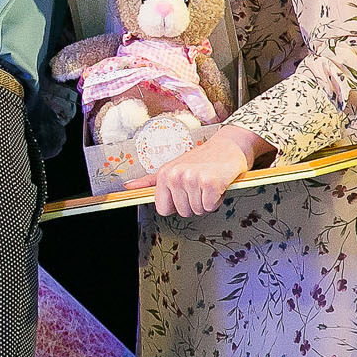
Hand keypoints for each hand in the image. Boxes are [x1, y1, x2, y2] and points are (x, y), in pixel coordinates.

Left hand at [123, 127, 268, 217]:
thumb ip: (150, 180)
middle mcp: (176, 175)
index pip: (163, 209)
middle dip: (195, 202)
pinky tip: (218, 184)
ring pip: (198, 210)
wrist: (229, 145)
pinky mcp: (210, 182)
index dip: (177, 205)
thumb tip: (128, 187)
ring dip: (207, 200)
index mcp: (164, 174)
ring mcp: (192, 178)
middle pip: (183, 212)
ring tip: (209, 182)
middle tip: (200, 184)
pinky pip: (211, 206)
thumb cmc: (201, 159)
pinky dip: (217, 199)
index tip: (185, 192)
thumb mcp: (173, 167)